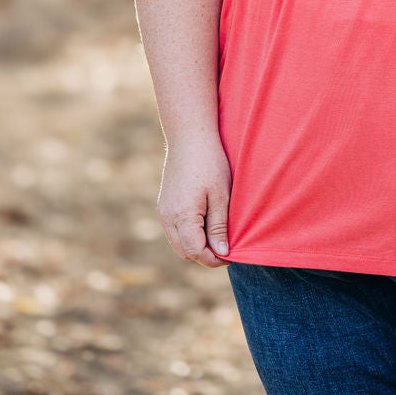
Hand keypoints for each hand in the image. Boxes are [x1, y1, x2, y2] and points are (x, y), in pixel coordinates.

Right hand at [157, 135, 232, 267]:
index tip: (232, 254)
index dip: (214, 259)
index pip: (196, 252)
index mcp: (182, 215)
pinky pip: (174, 231)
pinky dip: (189, 234)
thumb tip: (222, 252)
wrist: (189, 136)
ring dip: (196, 245)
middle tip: (227, 247)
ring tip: (218, 235)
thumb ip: (219, 226)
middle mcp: (168, 217)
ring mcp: (163, 211)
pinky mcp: (164, 205)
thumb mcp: (220, 195)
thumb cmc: (209, 162)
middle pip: (185, 252)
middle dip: (205, 255)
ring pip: (178, 243)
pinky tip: (205, 223)